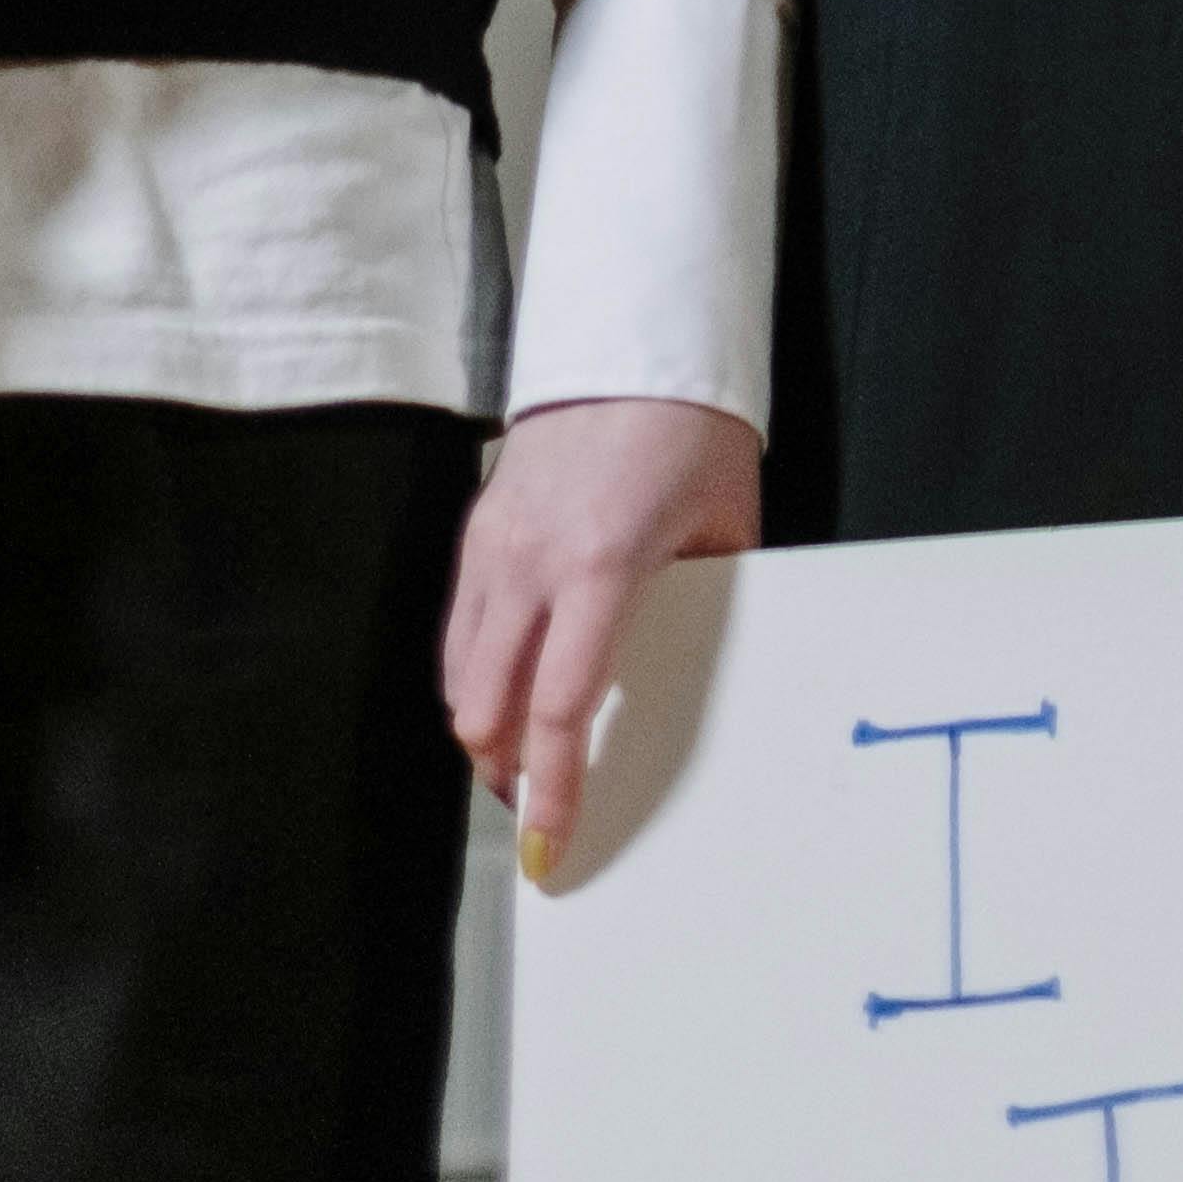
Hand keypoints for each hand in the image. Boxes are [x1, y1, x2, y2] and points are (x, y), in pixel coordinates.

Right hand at [447, 397, 759, 875]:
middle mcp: (532, 560)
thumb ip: (708, 598)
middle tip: (541, 804)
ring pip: (458, 675)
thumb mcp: (726, 518)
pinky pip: (457, 628)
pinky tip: (508, 687)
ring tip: (523, 758)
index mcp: (600, 564)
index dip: (554, 787)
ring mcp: (493, 543)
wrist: (632, 336)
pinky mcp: (477, 528)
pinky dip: (474, 675)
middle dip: (506, 772)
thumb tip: (702, 667)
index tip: (551, 845)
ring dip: (484, 728)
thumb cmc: (692, 427)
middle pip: (486, 706)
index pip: (560, 705)